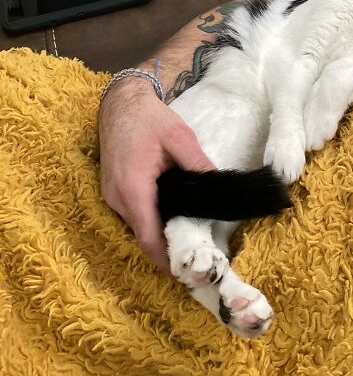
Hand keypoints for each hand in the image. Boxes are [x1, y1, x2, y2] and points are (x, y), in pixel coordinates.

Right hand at [99, 78, 213, 272]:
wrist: (121, 102)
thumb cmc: (149, 118)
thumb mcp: (179, 137)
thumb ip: (198, 164)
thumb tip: (217, 186)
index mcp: (133, 187)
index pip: (148, 235)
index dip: (165, 258)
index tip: (184, 273)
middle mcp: (117, 197)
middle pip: (142, 234)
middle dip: (166, 250)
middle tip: (195, 259)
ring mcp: (111, 195)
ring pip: (137, 226)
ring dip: (158, 235)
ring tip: (188, 241)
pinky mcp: (113, 190)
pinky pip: (132, 214)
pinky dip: (150, 221)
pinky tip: (171, 220)